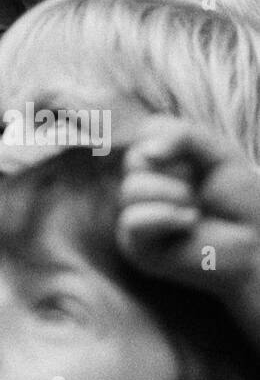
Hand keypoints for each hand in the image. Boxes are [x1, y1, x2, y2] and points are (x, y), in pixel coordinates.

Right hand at [119, 119, 259, 333]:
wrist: (257, 242)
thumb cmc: (238, 198)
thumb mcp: (216, 152)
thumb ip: (182, 136)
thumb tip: (148, 152)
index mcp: (156, 163)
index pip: (141, 134)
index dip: (170, 140)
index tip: (196, 158)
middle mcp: (141, 187)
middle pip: (134, 160)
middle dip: (177, 170)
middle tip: (199, 189)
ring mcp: (135, 216)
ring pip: (132, 189)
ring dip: (176, 195)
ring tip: (196, 211)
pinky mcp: (135, 245)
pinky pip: (133, 219)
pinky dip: (166, 217)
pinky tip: (190, 223)